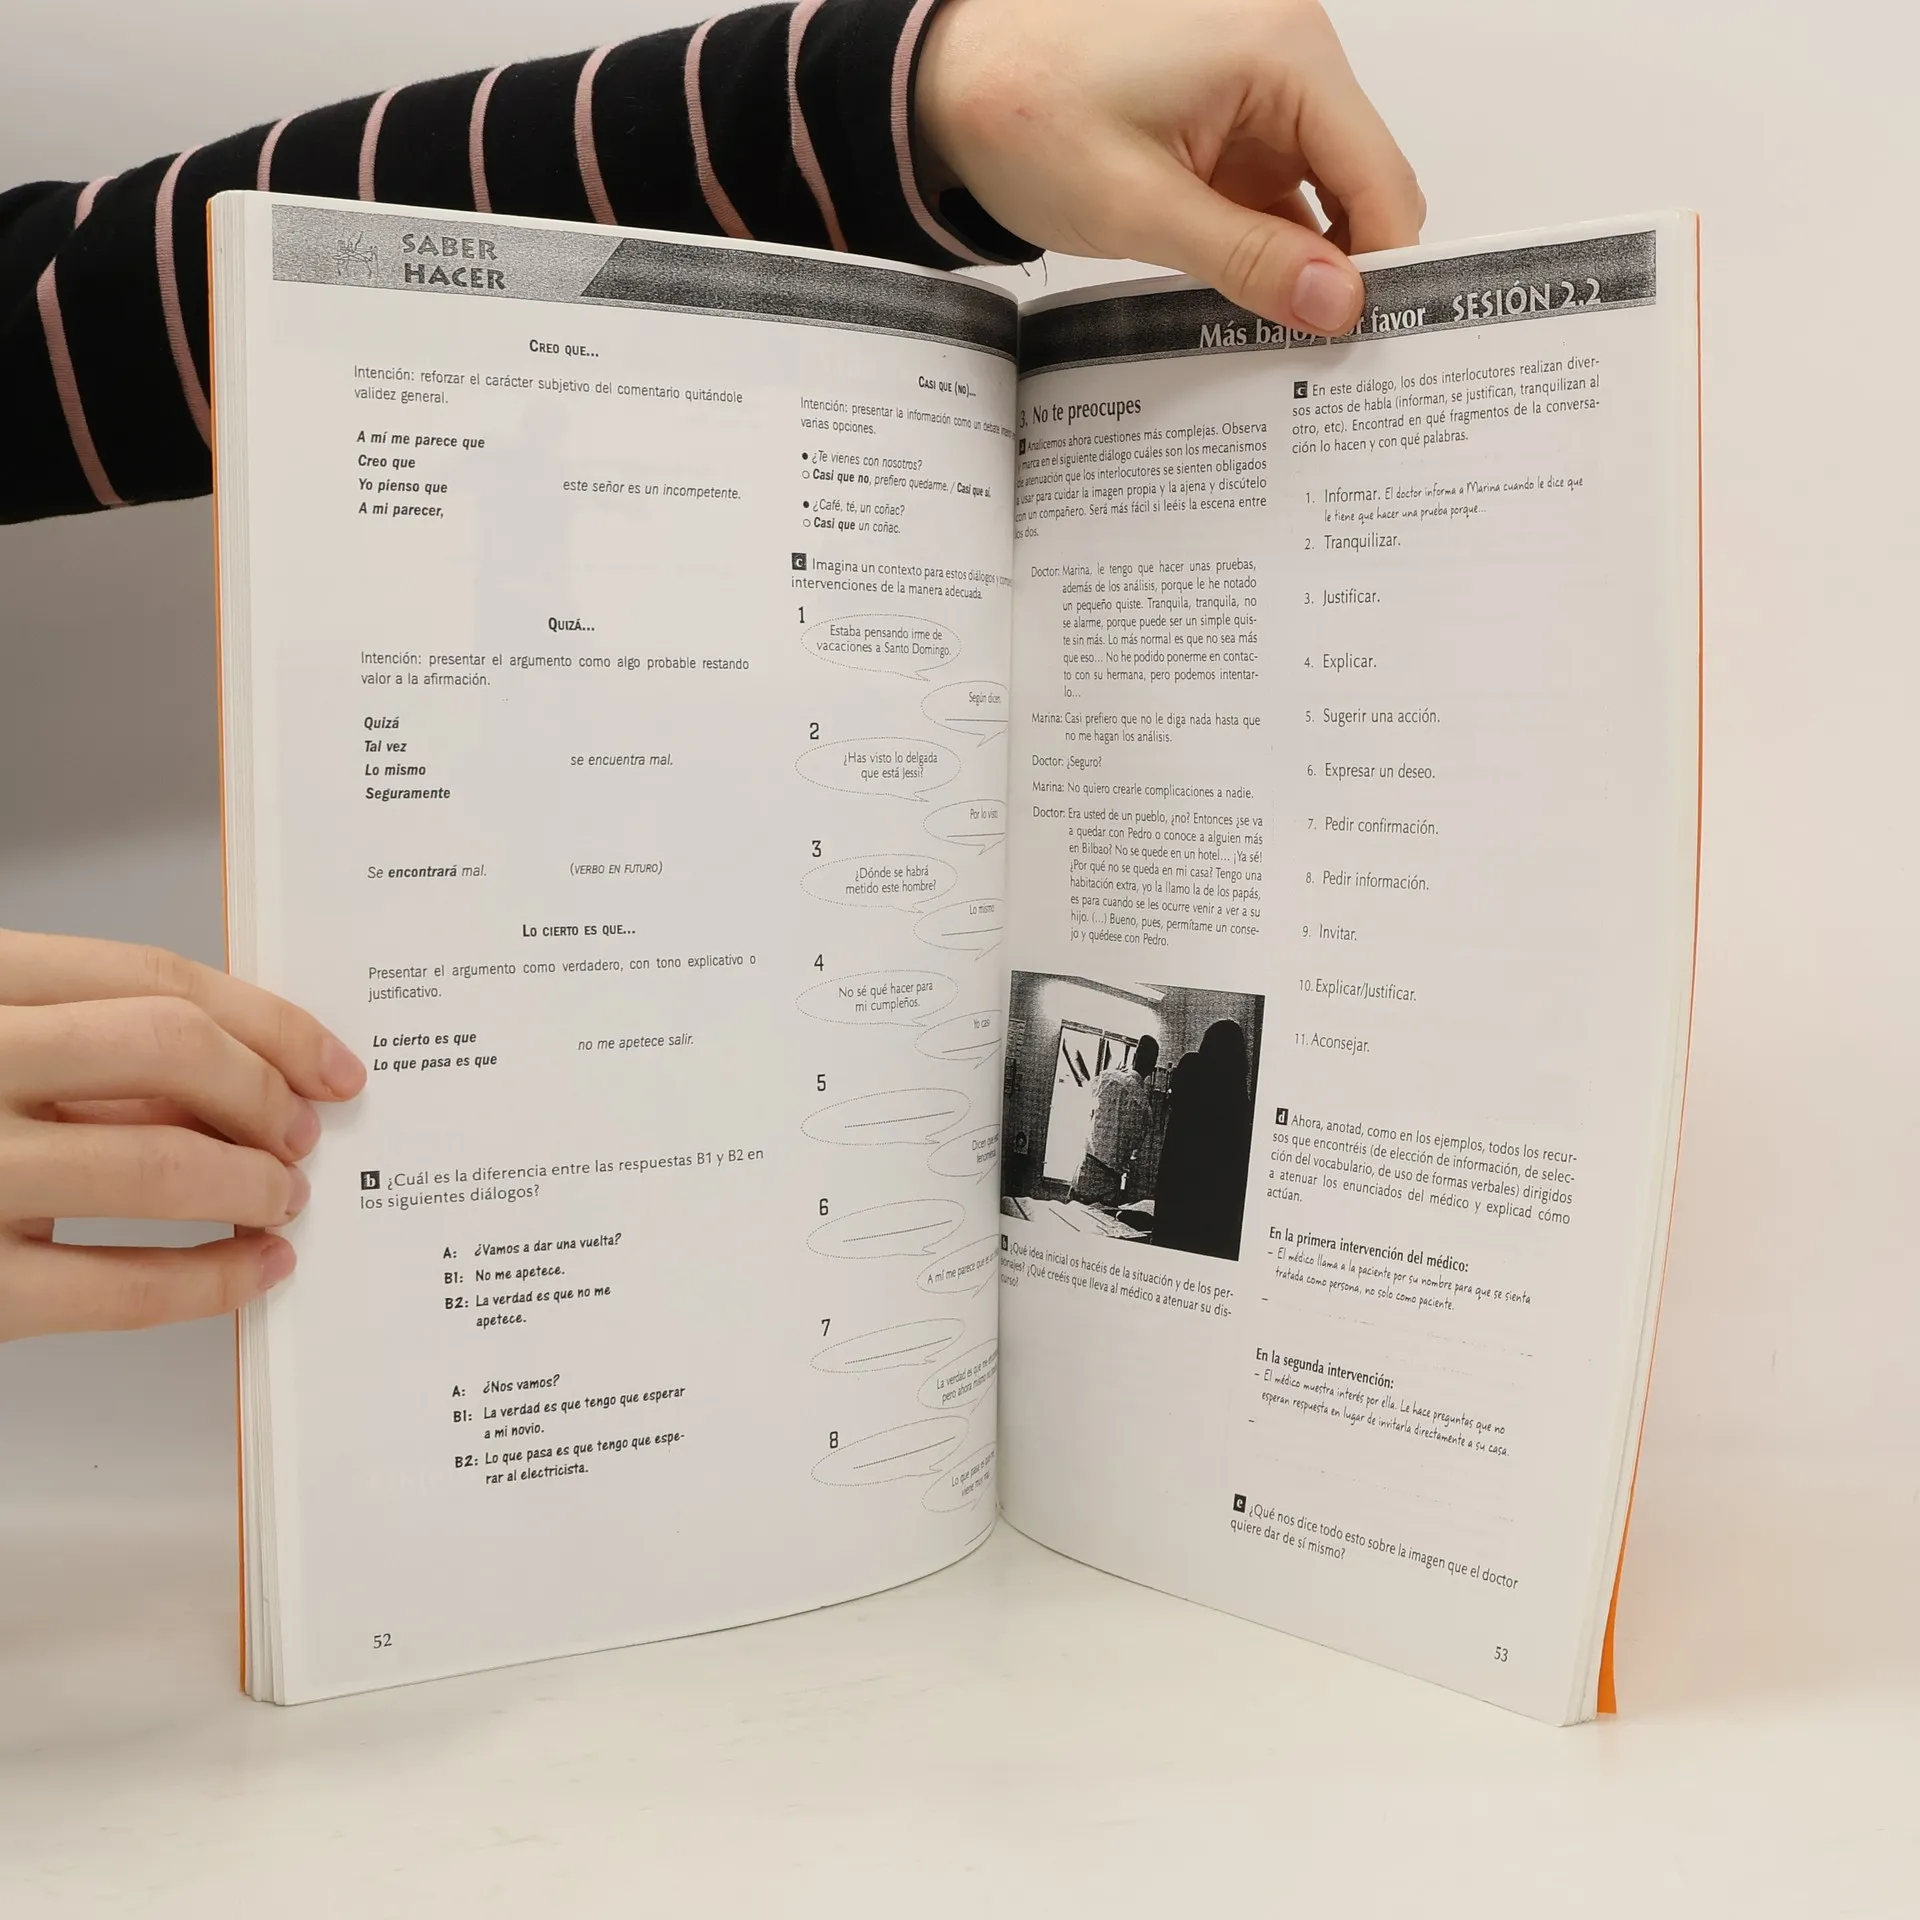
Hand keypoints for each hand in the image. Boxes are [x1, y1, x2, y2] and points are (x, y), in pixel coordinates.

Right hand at [0, 931, 364, 1340]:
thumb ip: (79, 1052)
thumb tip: (234, 1083)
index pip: (150, 976)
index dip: (265, 1021)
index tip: (330, 1063)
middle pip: (170, 1049)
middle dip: (264, 1094)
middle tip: (301, 1134)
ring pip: (159, 1163)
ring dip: (252, 1183)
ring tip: (281, 1198)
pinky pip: (120, 1287)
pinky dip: (213, 1280)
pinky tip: (253, 1270)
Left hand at [917, 0, 1423, 333]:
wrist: (951, 81)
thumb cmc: (1025, 111)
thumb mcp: (1139, 206)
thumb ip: (1247, 260)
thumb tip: (1337, 305)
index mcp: (1282, 53)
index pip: (1378, 174)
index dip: (1385, 264)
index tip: (1374, 343)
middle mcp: (1286, 58)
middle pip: (1361, 184)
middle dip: (1349, 270)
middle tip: (1331, 361)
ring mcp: (1259, 92)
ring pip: (1320, 198)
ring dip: (1303, 267)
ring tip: (1286, 343)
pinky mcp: (1228, 124)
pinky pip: (1275, 195)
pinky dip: (1268, 249)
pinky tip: (1251, 306)